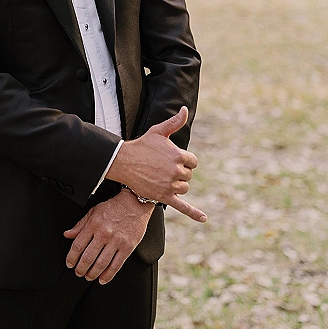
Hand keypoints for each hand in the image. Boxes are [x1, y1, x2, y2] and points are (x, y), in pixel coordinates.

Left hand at [63, 189, 153, 283]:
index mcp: (94, 224)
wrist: (134, 203)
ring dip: (92, 274)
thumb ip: (80, 224)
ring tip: (88, 276)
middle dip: (80, 268)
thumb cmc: (114, 207)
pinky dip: (108, 275)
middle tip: (78, 272)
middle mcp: (104, 233)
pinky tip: (103, 279)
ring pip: (101, 263)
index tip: (70, 263)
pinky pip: (116, 265)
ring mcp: (116, 241)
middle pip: (88, 257)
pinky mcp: (127, 247)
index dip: (71, 257)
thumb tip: (68, 234)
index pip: (78, 245)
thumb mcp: (93, 211)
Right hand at [106, 106, 206, 222]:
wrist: (123, 161)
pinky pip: (182, 207)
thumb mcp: (159, 131)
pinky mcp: (163, 196)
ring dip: (177, 185)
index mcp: (178, 155)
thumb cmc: (142, 145)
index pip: (193, 162)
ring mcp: (170, 185)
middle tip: (163, 168)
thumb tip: (185, 110)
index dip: (184, 160)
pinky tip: (204, 219)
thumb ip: (175, 122)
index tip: (171, 159)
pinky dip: (194, 213)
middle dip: (179, 172)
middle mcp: (176, 171)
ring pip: (184, 188)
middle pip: (188, 176)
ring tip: (163, 178)